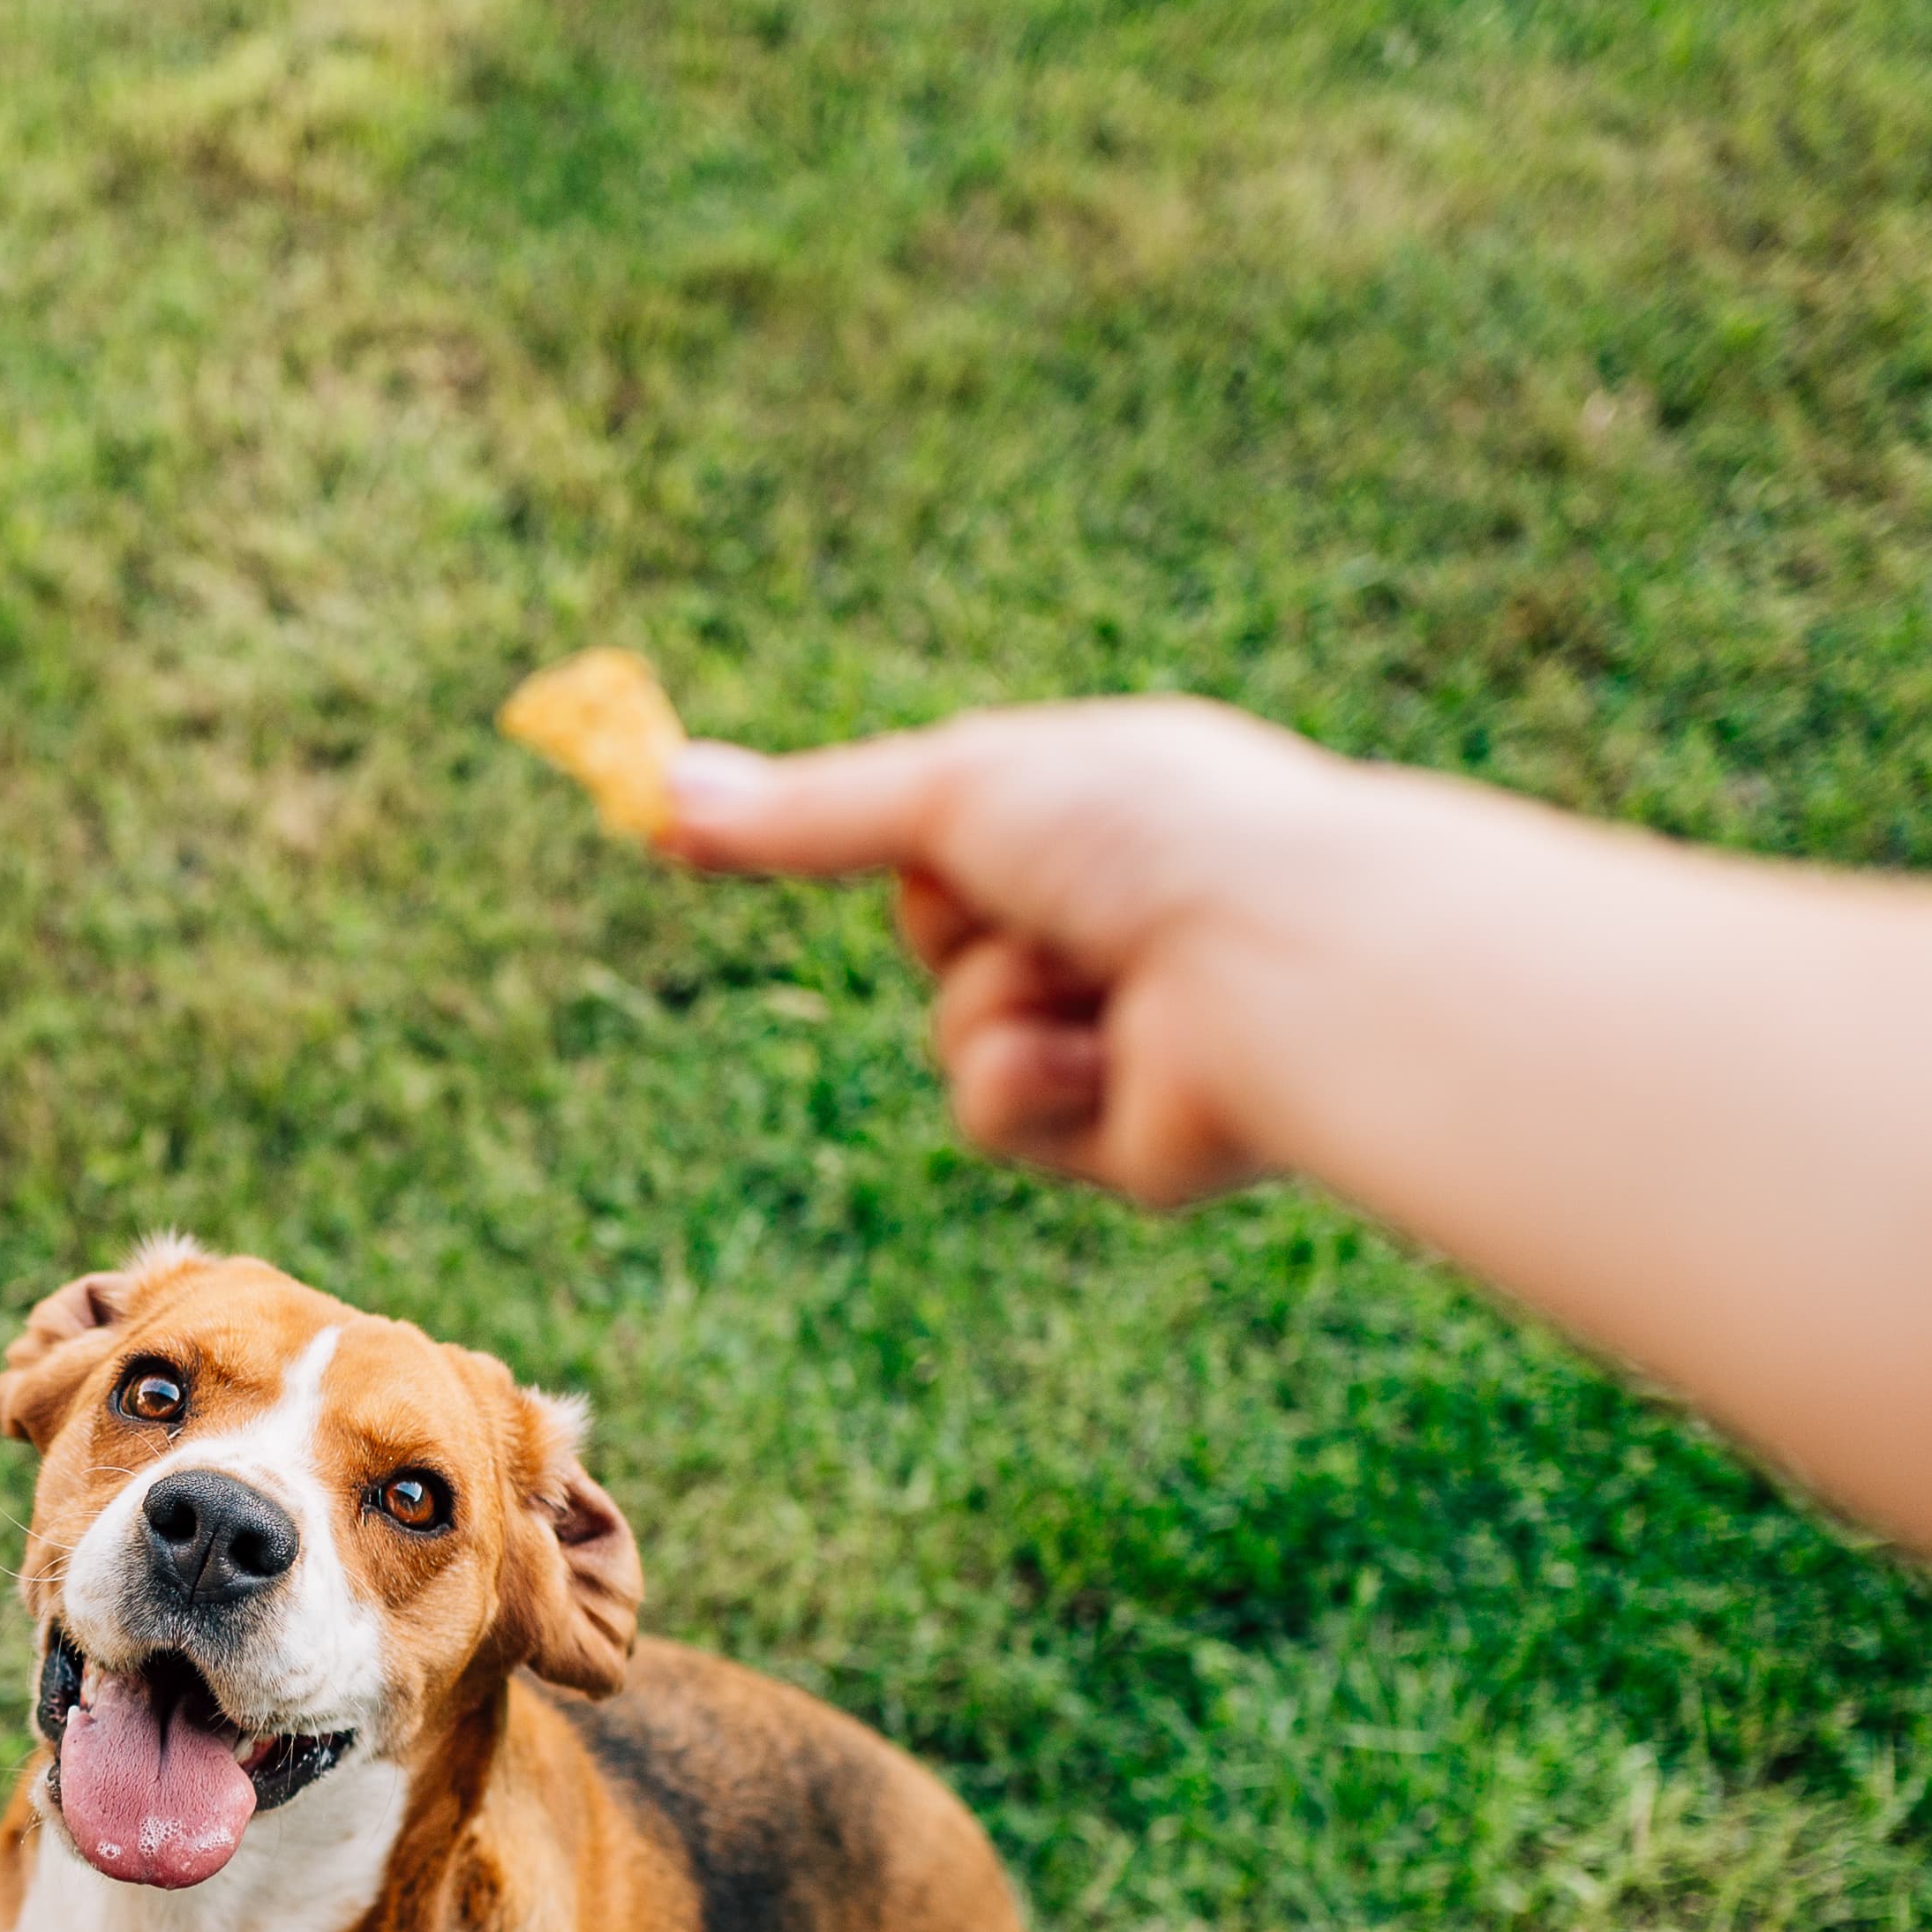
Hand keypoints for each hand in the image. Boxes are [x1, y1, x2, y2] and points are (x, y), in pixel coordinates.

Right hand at [651, 698, 1402, 1206]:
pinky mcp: (1132, 1143)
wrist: (1278, 961)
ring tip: (1091, 981)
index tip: (872, 843)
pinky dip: (1028, 1086)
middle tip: (1034, 899)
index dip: (927, 849)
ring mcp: (1128, 1036)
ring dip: (994, 1007)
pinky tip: (1104, 1059)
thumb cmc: (1147, 838)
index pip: (957, 846)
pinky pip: (1002, 1121)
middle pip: (945, 947)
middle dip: (961, 930)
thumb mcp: (952, 794)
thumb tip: (653, 788)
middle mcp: (1123, 925)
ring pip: (959, 1040)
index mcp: (1108, 821)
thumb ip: (807, 813)